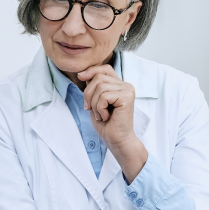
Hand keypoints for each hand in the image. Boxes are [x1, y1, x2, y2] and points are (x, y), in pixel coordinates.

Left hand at [78, 65, 147, 181]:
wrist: (116, 140)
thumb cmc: (106, 124)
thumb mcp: (96, 101)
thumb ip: (94, 87)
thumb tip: (83, 73)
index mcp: (120, 85)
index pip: (105, 69)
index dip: (91, 70)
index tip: (80, 77)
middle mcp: (126, 85)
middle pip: (98, 78)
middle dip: (88, 94)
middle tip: (90, 109)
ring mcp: (128, 90)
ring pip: (100, 87)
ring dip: (94, 104)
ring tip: (100, 115)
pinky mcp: (127, 97)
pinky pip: (104, 96)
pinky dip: (99, 108)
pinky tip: (106, 116)